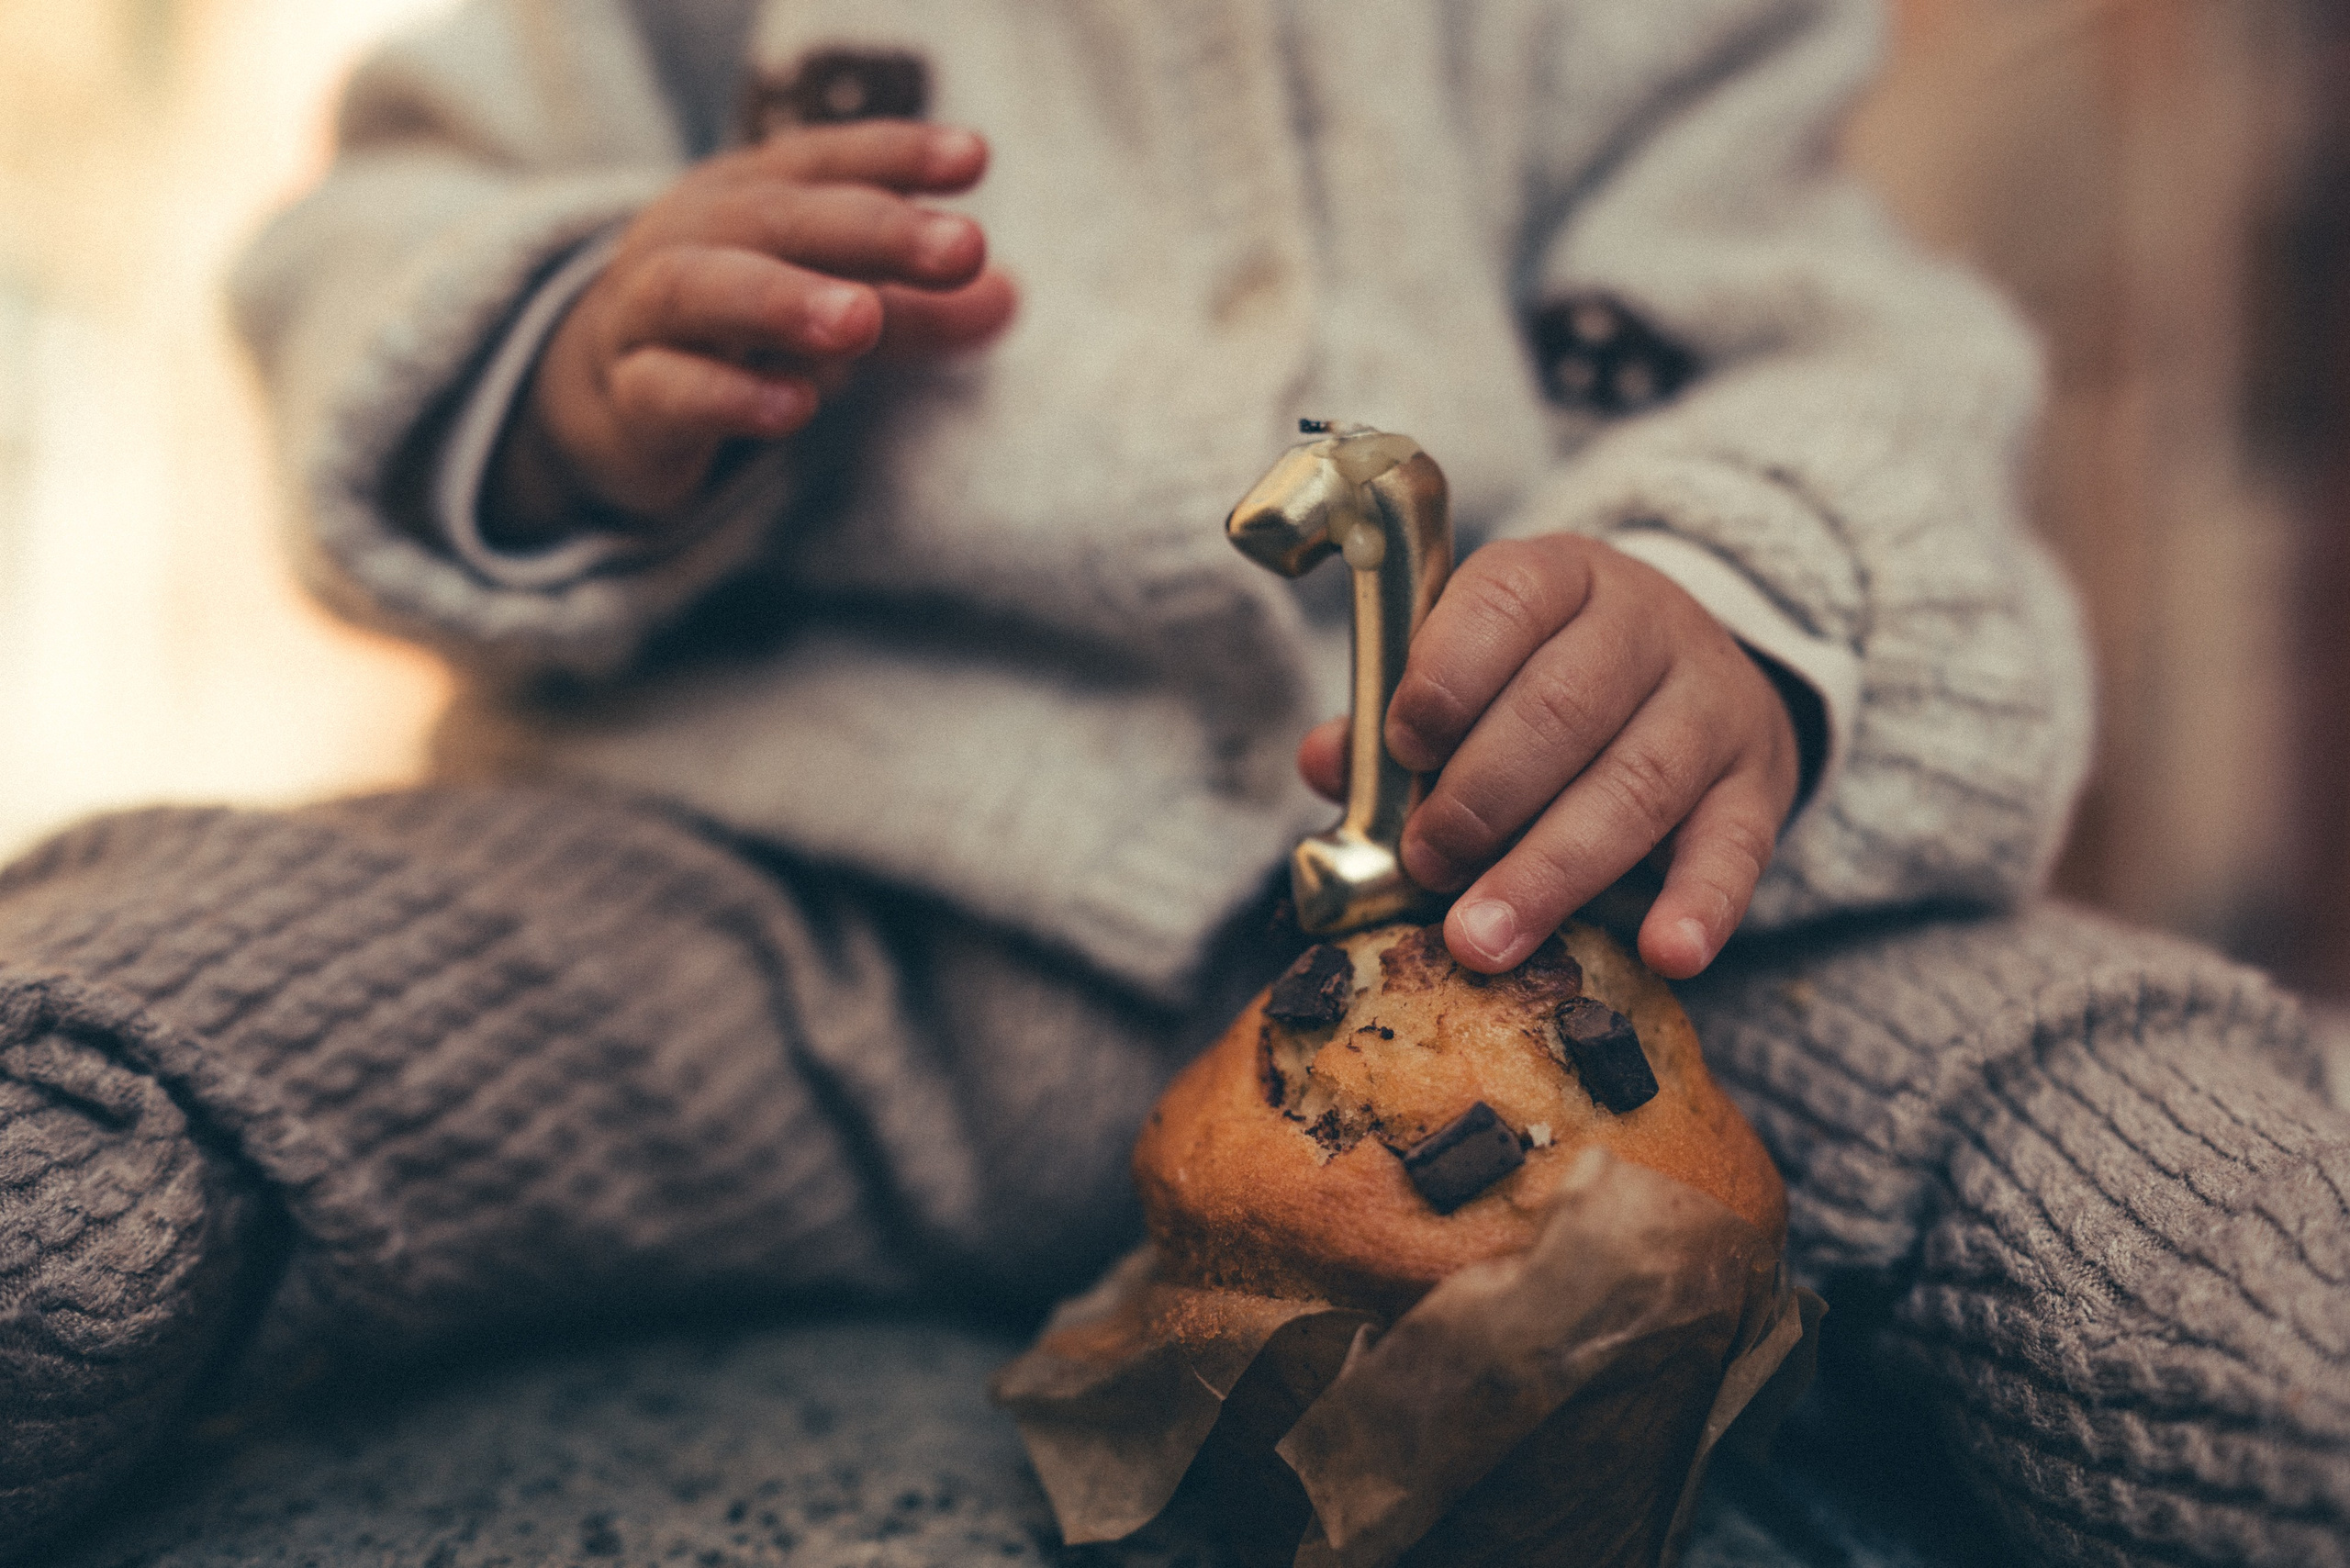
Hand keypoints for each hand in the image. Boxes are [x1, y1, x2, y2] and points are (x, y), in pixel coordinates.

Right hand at [486, 120, 1017, 542]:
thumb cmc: (736, 336)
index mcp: (748, 198)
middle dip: (870, 228)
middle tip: (960, 248)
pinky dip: (728, 394)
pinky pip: (669, 389)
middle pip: (775, 217)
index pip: (822, 162)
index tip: (974, 159)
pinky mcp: (628, 397)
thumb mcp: (831, 315)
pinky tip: (794, 407)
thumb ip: (916, 314)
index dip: (893, 153)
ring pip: (701, 289)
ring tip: (863, 321)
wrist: (604, 402)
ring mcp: (647, 314)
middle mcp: (692, 236)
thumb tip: (1010, 298)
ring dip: (783, 298)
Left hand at [1297, 535, 1800, 979]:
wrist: (1698, 670)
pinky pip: (1738, 847)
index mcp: (1558, 578)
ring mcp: (1711, 704)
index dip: (1447, 676)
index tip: (1404, 749)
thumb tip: (1324, 761)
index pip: (1507, 601)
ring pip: (1636, 784)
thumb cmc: (1549, 678)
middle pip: (1564, 707)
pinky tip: (1666, 954)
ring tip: (1484, 938)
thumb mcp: (1480, 665)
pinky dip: (1702, 904)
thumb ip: (1404, 713)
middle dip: (1482, 796)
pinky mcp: (1757, 783)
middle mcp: (1645, 626)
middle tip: (1426, 863)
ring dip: (1551, 871)